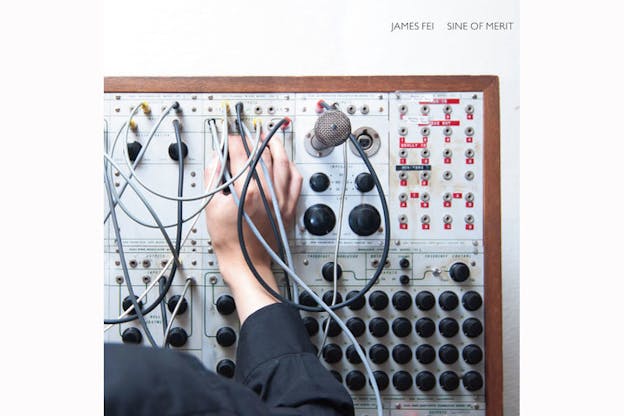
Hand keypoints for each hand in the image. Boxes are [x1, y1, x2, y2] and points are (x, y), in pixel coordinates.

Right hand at [204, 133, 301, 321]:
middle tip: (247, 134)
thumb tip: (216, 159)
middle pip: (262, 155)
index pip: (239, 155)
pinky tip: (285, 161)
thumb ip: (213, 179)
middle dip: (253, 140)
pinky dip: (291, 167)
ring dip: (276, 146)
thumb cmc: (229, 241)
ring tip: (269, 137)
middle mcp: (266, 193)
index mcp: (246, 192)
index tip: (228, 138)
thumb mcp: (211, 208)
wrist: (247, 263)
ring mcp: (280, 199)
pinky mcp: (288, 207)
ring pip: (283, 163)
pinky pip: (295, 180)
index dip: (232, 142)